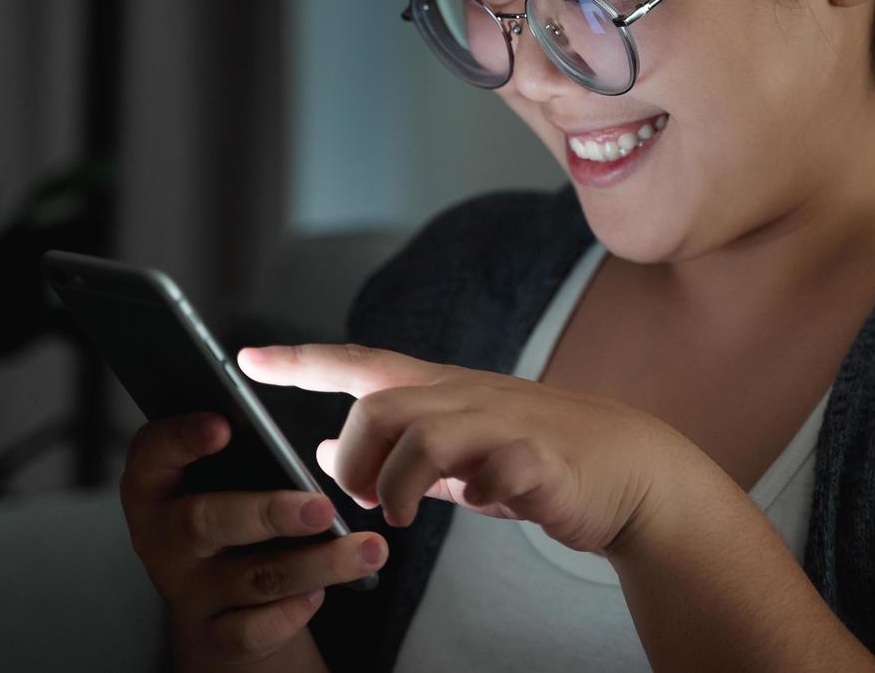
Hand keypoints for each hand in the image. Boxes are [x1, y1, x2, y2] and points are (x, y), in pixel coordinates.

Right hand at [119, 411, 386, 667]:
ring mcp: (187, 590)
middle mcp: (164, 538)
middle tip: (322, 508)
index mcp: (157, 486)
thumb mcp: (223, 484)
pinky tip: (322, 593)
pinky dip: (292, 612)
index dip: (183, 438)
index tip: (224, 425)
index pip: (154, 452)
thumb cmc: (231, 521)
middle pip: (205, 522)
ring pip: (254, 576)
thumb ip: (246, 455)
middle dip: (268, 513)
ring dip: (318, 564)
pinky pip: (253, 629)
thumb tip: (300, 435)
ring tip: (369, 549)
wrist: (220, 611)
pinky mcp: (214, 635)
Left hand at [236, 342, 691, 555]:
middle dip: (353, 457)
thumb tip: (321, 453)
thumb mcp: (452, 455)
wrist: (628, 469)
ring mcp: (506, 424)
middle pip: (381, 405)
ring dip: (398, 483)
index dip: (301, 360)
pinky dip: (480, 492)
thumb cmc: (534, 458)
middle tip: (359, 497)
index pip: (360, 363)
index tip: (246, 358)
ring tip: (399, 515)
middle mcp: (468, 397)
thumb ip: (390, 451)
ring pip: (427, 434)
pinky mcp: (541, 460)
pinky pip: (498, 469)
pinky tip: (483, 502)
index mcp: (443, 391)